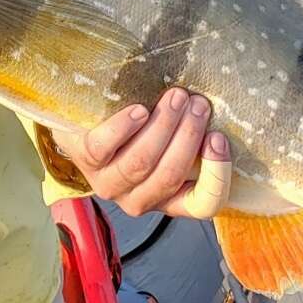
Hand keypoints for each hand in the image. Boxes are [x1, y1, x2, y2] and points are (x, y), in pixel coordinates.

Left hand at [53, 87, 231, 219]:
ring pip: (141, 162)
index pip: (202, 205)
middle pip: (170, 175)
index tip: (218, 138)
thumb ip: (192, 132)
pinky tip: (139, 110)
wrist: (85, 123)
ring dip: (163, 126)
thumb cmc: (138, 130)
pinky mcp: (85, 161)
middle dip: (188, 136)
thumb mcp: (169, 137)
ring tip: (176, 97)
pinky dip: (125, 127)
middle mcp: (140, 199)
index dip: (216, 176)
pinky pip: (104, 148)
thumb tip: (218, 107)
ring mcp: (110, 184)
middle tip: (198, 103)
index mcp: (170, 198)